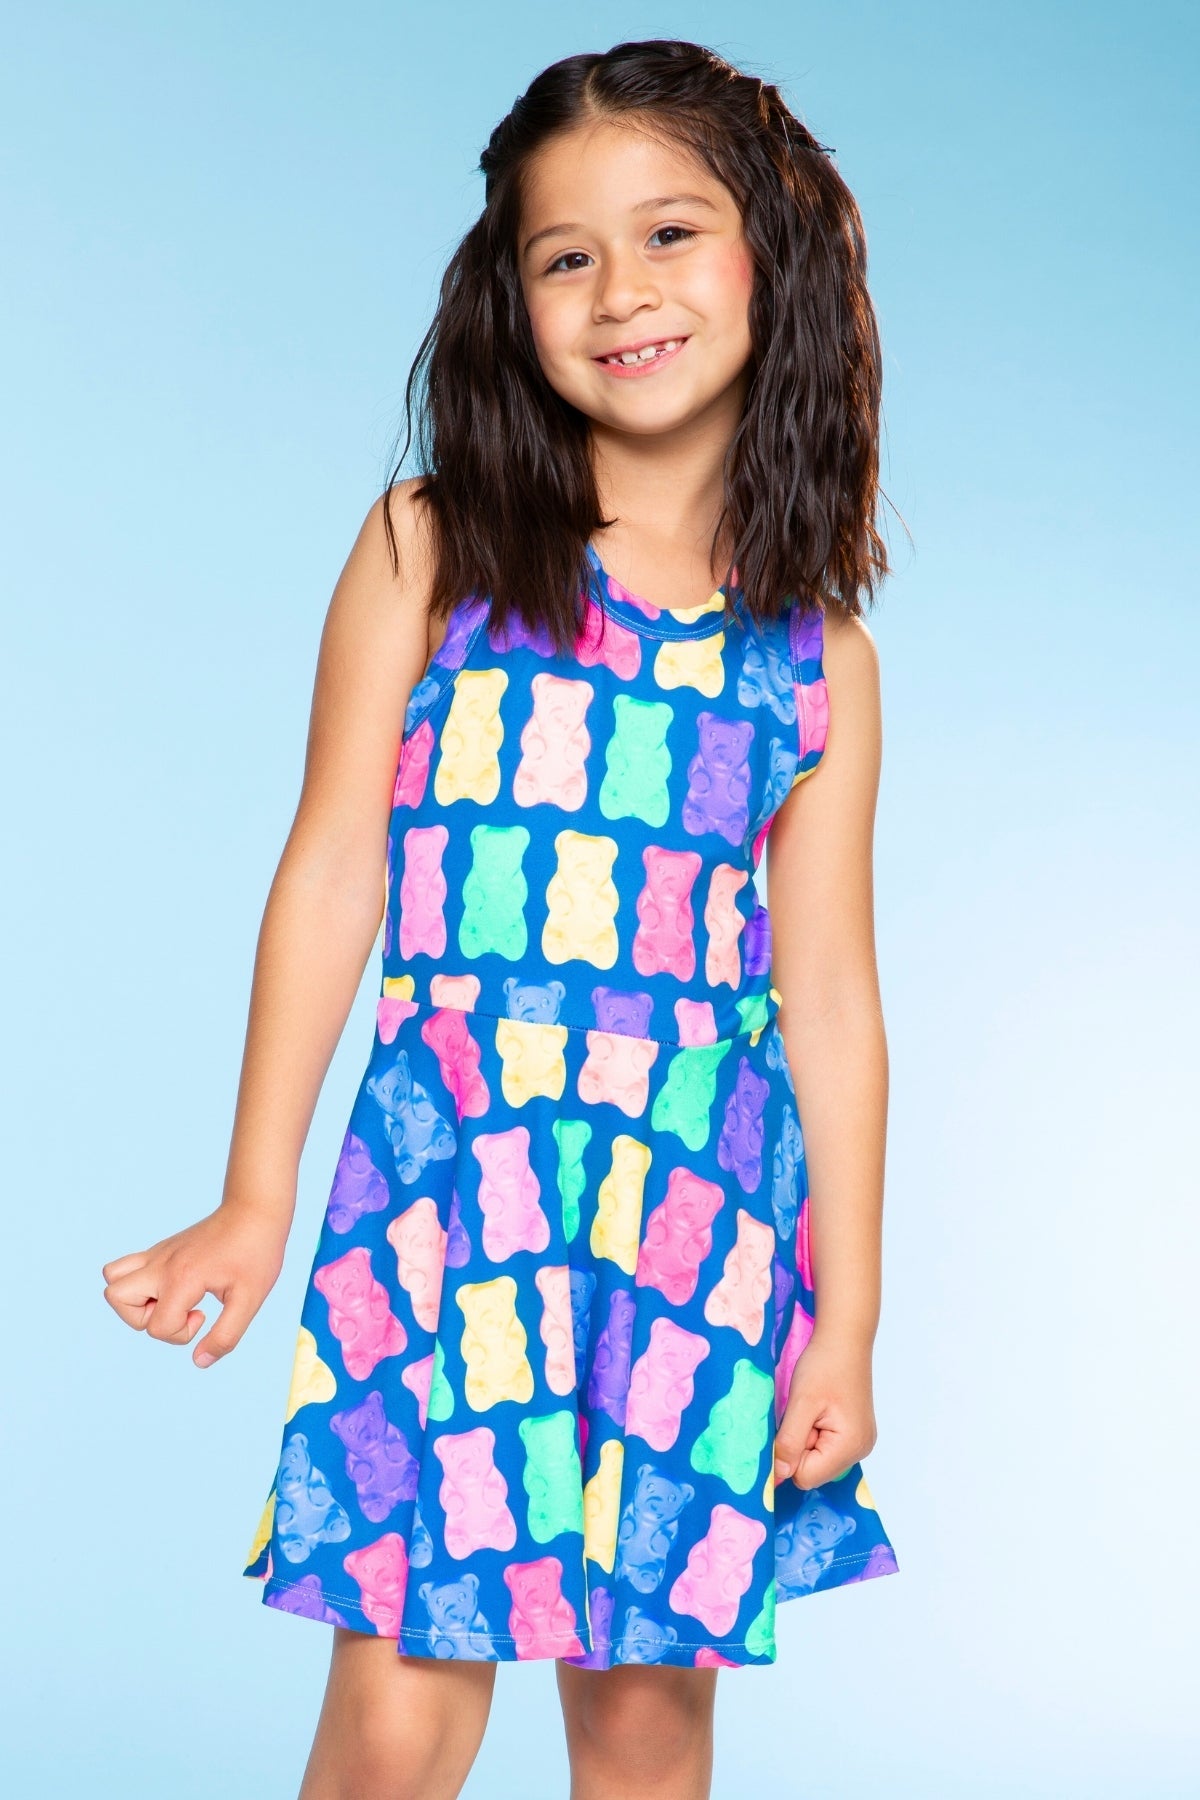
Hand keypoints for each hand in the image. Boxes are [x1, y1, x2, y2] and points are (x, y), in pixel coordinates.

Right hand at [101, 1203, 287, 1367]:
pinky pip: (128, 1267)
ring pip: (113, 1278)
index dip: (180, 1334)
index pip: (156, 1327)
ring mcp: (158, 1253)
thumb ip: (226, 1335)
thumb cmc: (256, 1252)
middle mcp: (161, 1264)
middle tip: (177, 1308)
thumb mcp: (250, 1299)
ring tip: (169, 1298)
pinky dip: (142, 1284)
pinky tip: (175, 1286)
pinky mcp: (161, 1249)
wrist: (254, 1209)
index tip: (204, 1314)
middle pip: (115, 1296)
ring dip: (134, 1299)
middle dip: (142, 1318)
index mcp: (182, 1277)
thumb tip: (199, 1362)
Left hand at [773, 1330, 877, 1489]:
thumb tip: (778, 1475)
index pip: (806, 1477)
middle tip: (804, 1414)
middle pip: (813, 1470)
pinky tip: (819, 1410)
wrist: (844, 1339)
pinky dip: (816, 1432)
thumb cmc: (824, 1365)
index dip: (790, 1455)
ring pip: (818, 1459)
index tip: (792, 1425)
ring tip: (813, 1410)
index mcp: (849, 1446)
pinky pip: (826, 1447)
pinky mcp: (855, 1433)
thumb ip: (790, 1442)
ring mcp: (860, 1443)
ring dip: (807, 1438)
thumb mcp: (801, 1403)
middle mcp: (860, 1451)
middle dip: (800, 1446)